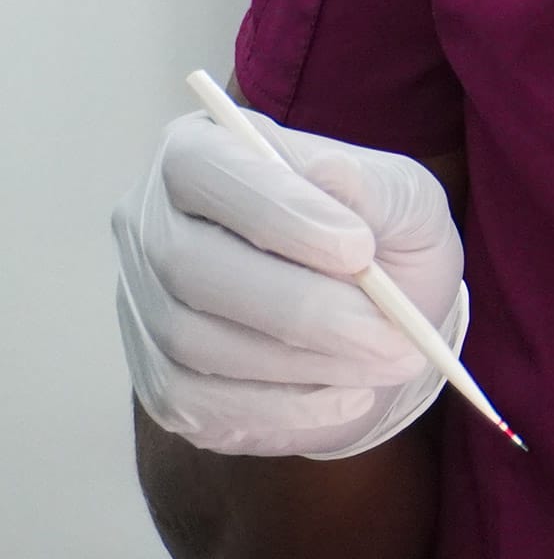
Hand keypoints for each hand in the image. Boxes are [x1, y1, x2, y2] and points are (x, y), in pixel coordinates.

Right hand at [112, 109, 464, 459]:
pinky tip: (350, 396)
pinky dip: (284, 407)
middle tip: (390, 335)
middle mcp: (153, 224)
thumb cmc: (382, 236)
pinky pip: (201, 404)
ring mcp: (146, 306)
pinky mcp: (159, 381)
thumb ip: (372, 185)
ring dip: (304, 360)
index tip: (358, 250)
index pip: (207, 170)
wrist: (378, 318)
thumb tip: (329, 173)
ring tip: (387, 360)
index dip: (278, 211)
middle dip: (304, 307)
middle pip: (193, 266)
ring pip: (197, 341)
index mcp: (200, 151)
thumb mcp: (403, 197)